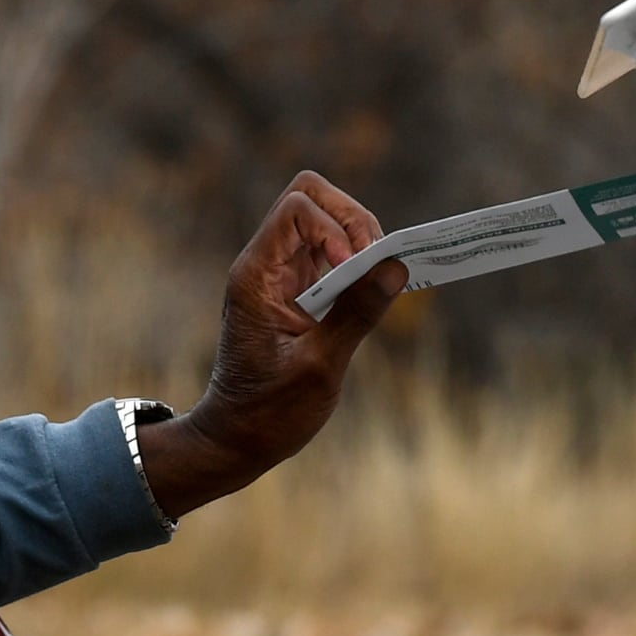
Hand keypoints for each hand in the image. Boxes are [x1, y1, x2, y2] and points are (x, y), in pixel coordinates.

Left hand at [138, 172, 401, 520]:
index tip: (353, 268)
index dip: (335, 226)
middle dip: (353, 218)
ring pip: (324, 220)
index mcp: (257, 275)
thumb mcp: (319, 367)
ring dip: (358, 240)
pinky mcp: (297, 291)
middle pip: (310, 197)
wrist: (238, 438)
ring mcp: (280, 275)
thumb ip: (356, 314)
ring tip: (379, 279)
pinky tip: (371, 293)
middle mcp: (265, 265)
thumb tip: (396, 267)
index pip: (297, 208)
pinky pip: (330, 254)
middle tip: (378, 261)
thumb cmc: (269, 412)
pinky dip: (356, 263)